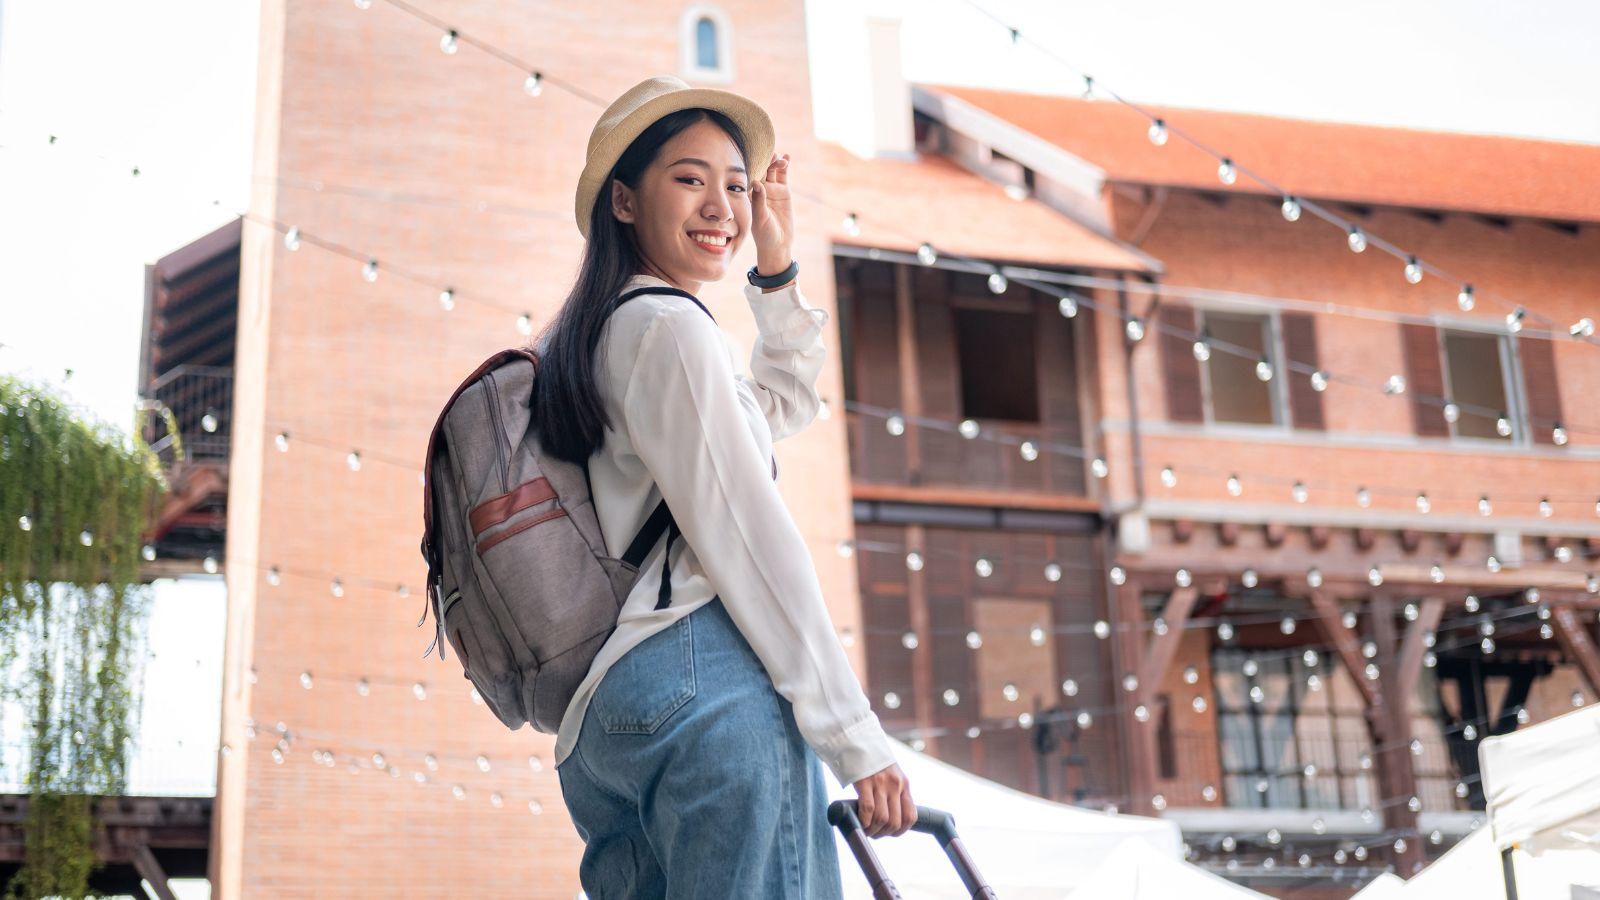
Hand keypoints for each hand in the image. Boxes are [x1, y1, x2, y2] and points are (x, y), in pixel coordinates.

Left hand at [750, 151, 792, 275]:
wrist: (778, 244)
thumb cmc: (764, 234)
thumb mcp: (760, 218)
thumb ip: (759, 200)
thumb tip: (756, 182)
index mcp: (749, 195)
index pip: (749, 176)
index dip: (753, 166)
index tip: (755, 158)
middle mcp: (759, 190)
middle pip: (761, 170)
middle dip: (766, 162)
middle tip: (771, 156)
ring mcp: (771, 190)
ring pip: (772, 171)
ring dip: (775, 162)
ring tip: (780, 158)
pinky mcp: (783, 192)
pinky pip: (783, 176)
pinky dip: (785, 167)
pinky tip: (787, 157)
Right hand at [851, 762, 915, 837]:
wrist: (858, 741)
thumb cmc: (872, 762)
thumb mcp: (891, 775)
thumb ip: (893, 792)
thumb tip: (889, 816)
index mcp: (904, 784)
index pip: (910, 816)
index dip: (901, 831)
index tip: (890, 833)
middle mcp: (895, 785)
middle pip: (895, 821)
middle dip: (884, 833)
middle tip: (874, 834)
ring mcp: (880, 783)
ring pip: (882, 818)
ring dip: (873, 830)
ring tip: (866, 830)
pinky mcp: (864, 782)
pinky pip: (868, 809)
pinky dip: (865, 822)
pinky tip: (861, 823)